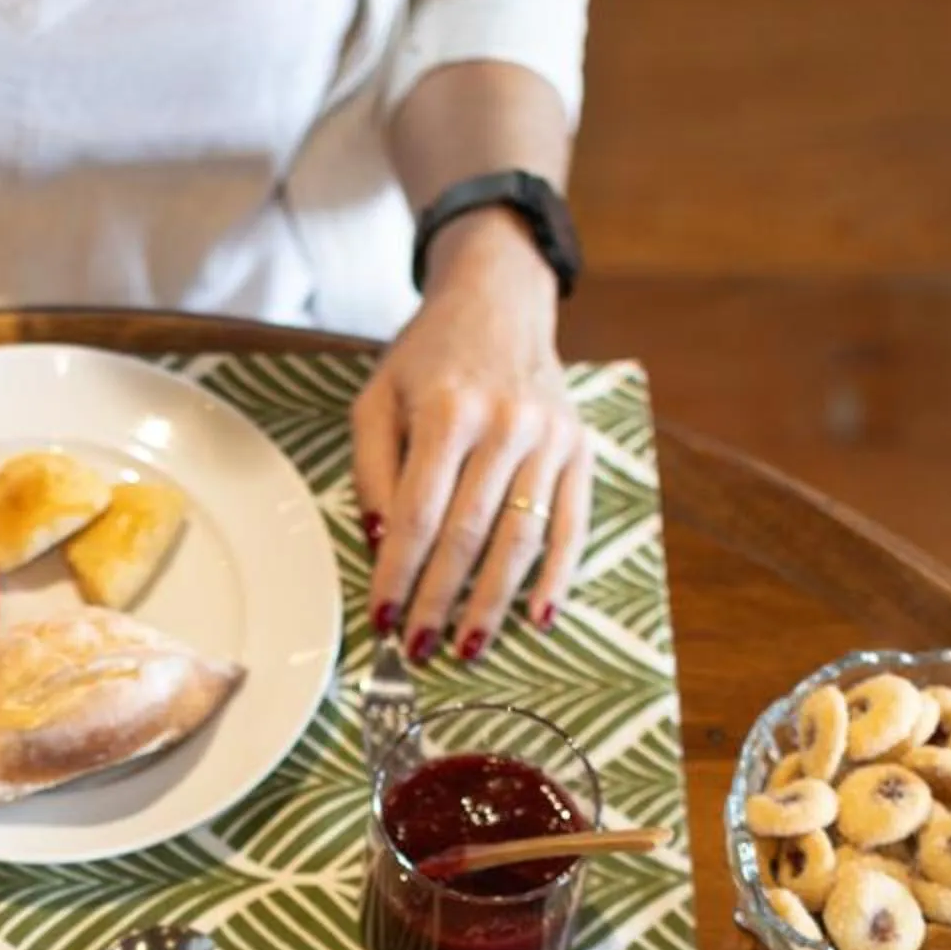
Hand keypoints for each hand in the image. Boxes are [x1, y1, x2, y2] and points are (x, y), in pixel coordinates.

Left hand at [352, 213, 594, 668]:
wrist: (501, 301)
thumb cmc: (429, 357)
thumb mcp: (377, 397)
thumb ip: (371, 469)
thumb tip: (378, 543)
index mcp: (449, 411)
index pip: (418, 514)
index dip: (398, 574)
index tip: (381, 620)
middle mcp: (505, 424)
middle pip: (469, 534)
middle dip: (440, 600)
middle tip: (419, 648)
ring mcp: (549, 438)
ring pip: (521, 537)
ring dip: (494, 602)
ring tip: (469, 647)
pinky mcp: (580, 449)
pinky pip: (573, 525)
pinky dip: (558, 577)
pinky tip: (539, 620)